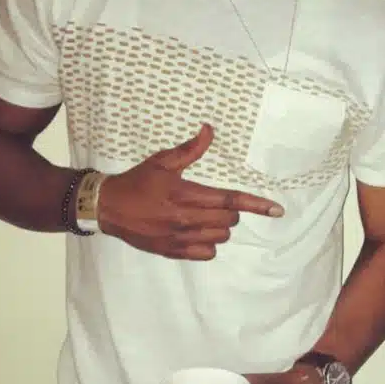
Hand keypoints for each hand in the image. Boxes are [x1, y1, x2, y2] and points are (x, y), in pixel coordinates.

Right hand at [97, 124, 283, 259]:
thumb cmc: (137, 181)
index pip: (229, 200)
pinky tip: (198, 232)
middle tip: (213, 202)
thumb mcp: (162, 161)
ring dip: (220, 226)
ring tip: (203, 216)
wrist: (108, 208)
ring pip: (221, 237)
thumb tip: (209, 130)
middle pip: (228, 220)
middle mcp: (184, 219)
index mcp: (185, 194)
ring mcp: (179, 238)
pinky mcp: (173, 251)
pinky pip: (207, 253)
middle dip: (230, 210)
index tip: (277, 209)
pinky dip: (209, 243)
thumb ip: (190, 149)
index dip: (256, 204)